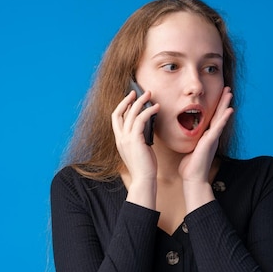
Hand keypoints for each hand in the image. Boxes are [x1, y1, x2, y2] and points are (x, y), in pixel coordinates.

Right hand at [111, 90, 159, 207]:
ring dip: (140, 102)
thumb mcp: (140, 149)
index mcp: (120, 140)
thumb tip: (146, 127)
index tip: (131, 99)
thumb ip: (139, 138)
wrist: (144, 179)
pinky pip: (141, 119)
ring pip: (131, 113)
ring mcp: (126, 138)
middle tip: (138, 92)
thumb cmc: (145, 167)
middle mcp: (120, 138)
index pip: (116, 118)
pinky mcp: (135, 139)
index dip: (122, 106)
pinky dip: (149, 111)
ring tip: (150, 95)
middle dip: (128, 100)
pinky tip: (156, 108)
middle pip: (119, 112)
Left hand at [180, 87, 233, 209]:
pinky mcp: (211, 142)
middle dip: (223, 101)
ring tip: (230, 93)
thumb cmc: (190, 166)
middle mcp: (211, 136)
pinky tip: (229, 110)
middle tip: (227, 88)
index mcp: (206, 136)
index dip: (216, 106)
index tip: (219, 95)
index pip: (212, 118)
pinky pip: (218, 128)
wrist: (193, 178)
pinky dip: (224, 119)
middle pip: (219, 115)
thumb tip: (184, 136)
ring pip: (221, 118)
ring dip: (225, 105)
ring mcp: (212, 138)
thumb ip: (190, 141)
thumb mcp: (189, 149)